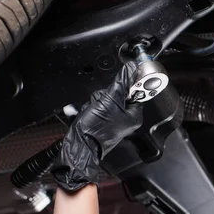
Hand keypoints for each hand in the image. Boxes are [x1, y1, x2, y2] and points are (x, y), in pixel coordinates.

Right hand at [52, 61, 142, 190]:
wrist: (79, 145)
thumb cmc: (97, 129)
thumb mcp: (110, 100)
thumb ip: (122, 83)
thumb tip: (131, 68)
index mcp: (134, 115)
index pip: (134, 91)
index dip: (123, 86)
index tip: (117, 86)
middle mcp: (125, 118)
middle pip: (116, 93)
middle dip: (104, 95)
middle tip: (100, 104)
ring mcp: (112, 119)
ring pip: (103, 98)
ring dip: (95, 101)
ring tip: (92, 111)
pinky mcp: (100, 120)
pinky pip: (95, 106)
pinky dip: (89, 108)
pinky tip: (87, 114)